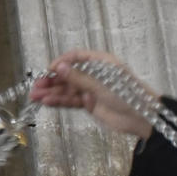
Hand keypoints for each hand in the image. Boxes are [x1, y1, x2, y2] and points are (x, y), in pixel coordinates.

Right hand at [29, 50, 155, 138]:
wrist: (142, 118)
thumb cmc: (125, 94)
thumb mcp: (101, 84)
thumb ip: (78, 77)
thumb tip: (58, 67)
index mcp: (100, 62)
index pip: (76, 57)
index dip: (61, 62)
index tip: (47, 70)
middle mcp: (94, 74)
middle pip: (69, 74)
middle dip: (51, 80)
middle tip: (35, 87)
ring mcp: (91, 89)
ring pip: (68, 89)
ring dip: (52, 92)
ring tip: (34, 97)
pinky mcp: (89, 104)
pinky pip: (72, 100)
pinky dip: (60, 101)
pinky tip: (47, 103)